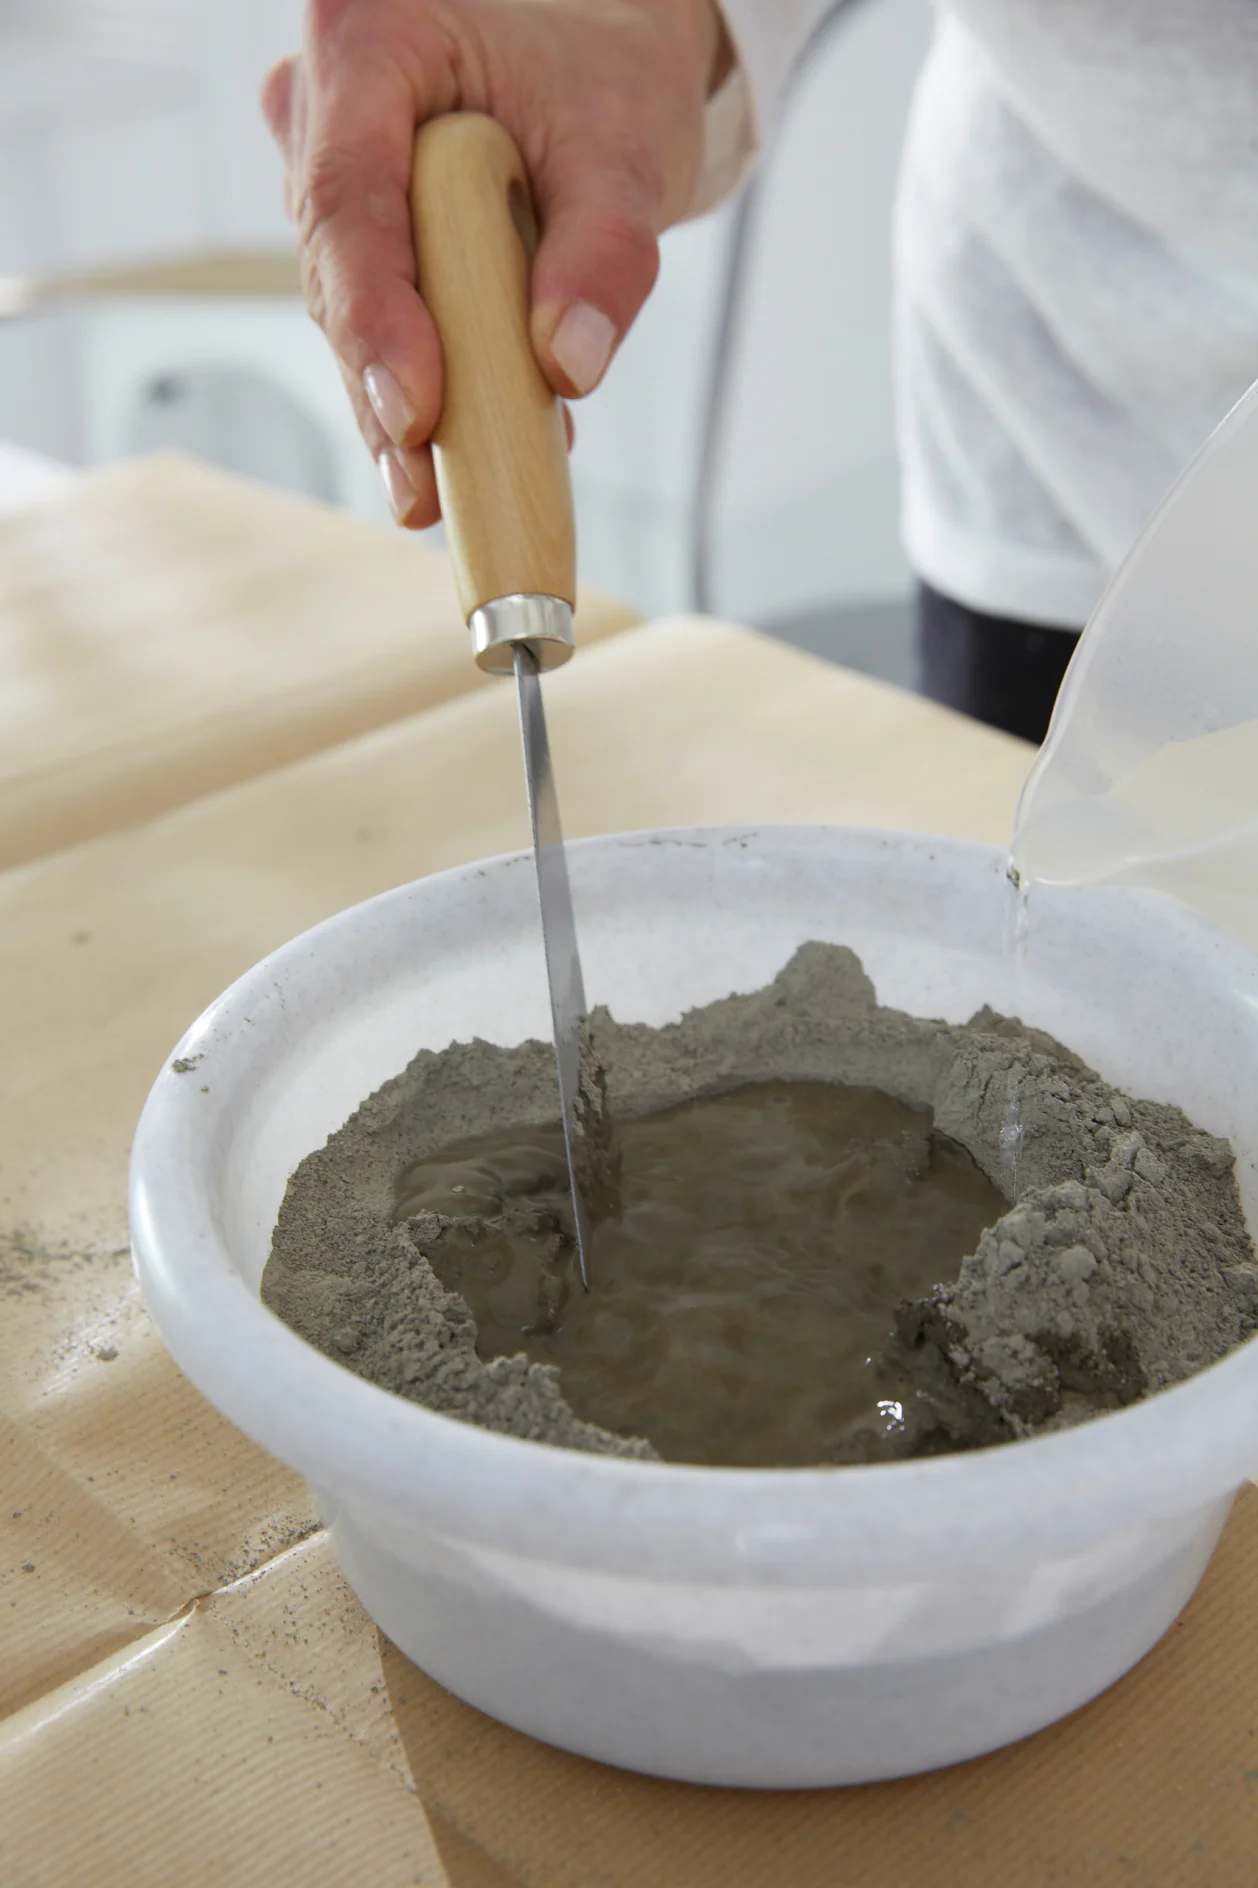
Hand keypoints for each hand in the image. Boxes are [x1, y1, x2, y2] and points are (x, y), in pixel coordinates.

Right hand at [262, 0, 728, 526]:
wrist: (601, 61)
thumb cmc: (606, 77)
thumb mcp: (628, 151)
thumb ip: (606, 253)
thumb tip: (570, 366)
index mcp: (373, 40)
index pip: (351, 199)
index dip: (376, 320)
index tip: (415, 415)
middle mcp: (324, 102)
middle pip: (340, 271)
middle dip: (384, 389)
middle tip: (426, 493)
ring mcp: (327, 170)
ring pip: (351, 311)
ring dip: (403, 404)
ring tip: (459, 491)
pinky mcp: (353, 234)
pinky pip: (378, 323)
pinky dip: (430, 387)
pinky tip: (479, 449)